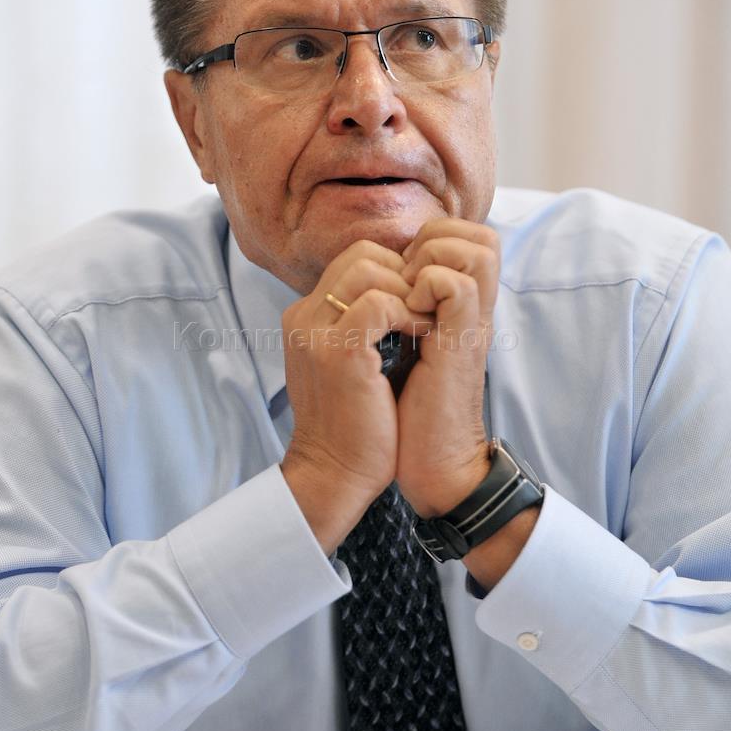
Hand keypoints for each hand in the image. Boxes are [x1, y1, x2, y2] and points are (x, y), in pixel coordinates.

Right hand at [280, 240, 432, 552]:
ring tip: (425, 325)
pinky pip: (380, 302)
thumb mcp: (350, 363)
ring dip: (409, 292)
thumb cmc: (354, 424)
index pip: (354, 261)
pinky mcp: (338, 351)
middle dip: (405, 275)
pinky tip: (421, 337)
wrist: (334, 474)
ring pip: (369, 269)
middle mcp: (303, 317)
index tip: (419, 305)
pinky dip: (409, 313)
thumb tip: (400, 295)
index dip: (395, 272)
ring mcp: (316, 332)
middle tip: (427, 312)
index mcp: (305, 317)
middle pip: (361, 255)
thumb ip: (361, 325)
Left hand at [394, 218, 500, 515]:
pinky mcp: (462, 343)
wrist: (429, 462)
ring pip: (478, 248)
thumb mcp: (404, 349)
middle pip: (482, 235)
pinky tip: (405, 319)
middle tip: (404, 278)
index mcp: (461, 309)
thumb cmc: (408, 411)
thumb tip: (375, 277)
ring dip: (434, 260)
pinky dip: (426, 287)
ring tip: (406, 295)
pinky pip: (456, 284)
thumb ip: (403, 311)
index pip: (468, 236)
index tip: (400, 273)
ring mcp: (472, 325)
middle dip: (436, 241)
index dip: (432, 238)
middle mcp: (474, 311)